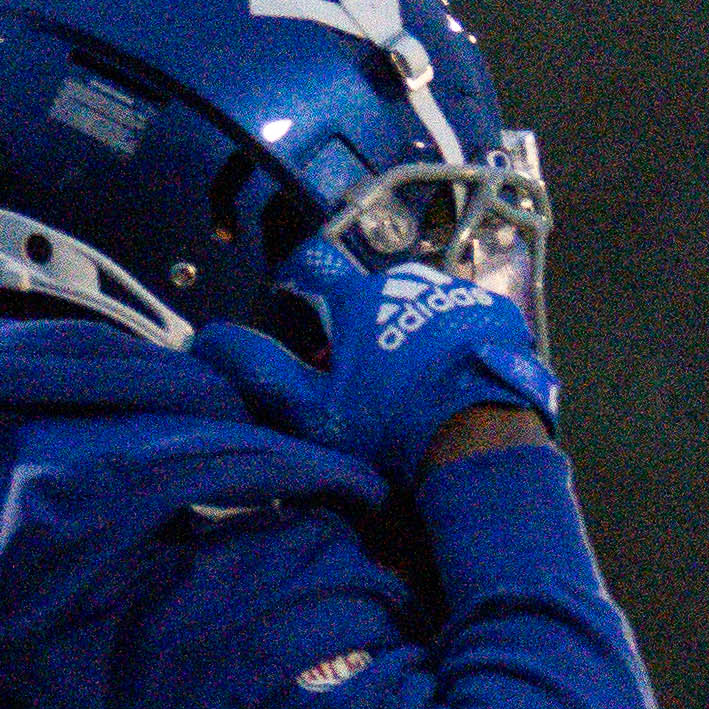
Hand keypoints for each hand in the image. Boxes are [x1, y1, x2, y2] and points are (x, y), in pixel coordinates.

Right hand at [202, 241, 560, 484]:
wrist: (486, 442)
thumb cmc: (394, 428)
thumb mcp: (314, 409)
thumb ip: (260, 370)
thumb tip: (210, 338)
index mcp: (357, 298)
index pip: (312, 267)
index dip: (297, 285)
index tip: (294, 304)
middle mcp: (408, 280)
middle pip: (368, 294)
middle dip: (357, 326)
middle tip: (358, 376)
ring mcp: (457, 293)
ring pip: (417, 305)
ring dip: (406, 332)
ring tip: (409, 384)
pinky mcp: (498, 314)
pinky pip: (463, 320)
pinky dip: (452, 342)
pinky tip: (451, 379)